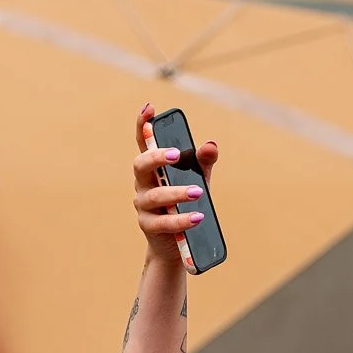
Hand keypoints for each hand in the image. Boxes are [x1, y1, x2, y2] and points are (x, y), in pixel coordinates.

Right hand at [132, 103, 217, 262]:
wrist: (177, 245)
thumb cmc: (185, 206)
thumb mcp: (198, 182)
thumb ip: (202, 164)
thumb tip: (210, 145)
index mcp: (153, 169)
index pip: (143, 143)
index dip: (142, 124)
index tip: (149, 108)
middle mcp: (143, 184)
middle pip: (141, 164)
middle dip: (156, 157)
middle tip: (175, 155)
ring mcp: (143, 205)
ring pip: (156, 195)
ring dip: (177, 193)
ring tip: (198, 192)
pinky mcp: (148, 227)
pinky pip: (164, 222)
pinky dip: (182, 219)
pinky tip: (197, 218)